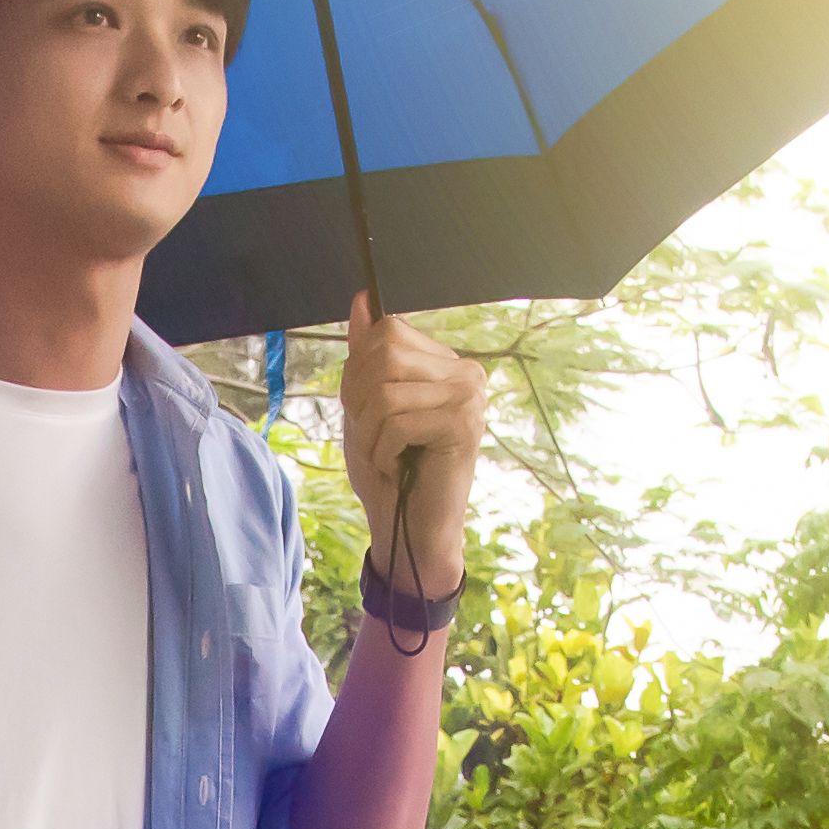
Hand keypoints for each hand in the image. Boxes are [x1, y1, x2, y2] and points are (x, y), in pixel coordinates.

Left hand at [336, 293, 486, 600]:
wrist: (409, 529)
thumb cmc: (388, 470)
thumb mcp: (365, 406)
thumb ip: (366, 354)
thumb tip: (362, 298)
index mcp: (444, 362)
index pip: (388, 331)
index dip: (358, 372)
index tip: (365, 412)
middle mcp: (465, 372)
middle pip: (385, 354)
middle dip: (360, 401)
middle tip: (373, 437)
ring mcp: (469, 398)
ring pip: (387, 391)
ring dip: (369, 433)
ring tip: (385, 455)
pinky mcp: (464, 426)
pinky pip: (398, 421)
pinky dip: (382, 452)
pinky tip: (396, 467)